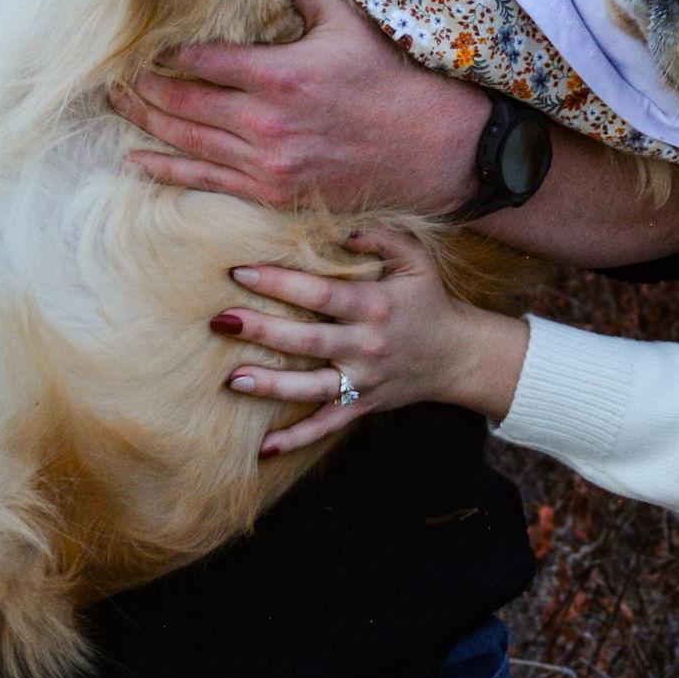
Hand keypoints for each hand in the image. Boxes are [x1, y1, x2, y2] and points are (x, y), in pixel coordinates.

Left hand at [113, 0, 490, 215]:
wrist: (436, 150)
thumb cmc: (395, 80)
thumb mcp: (349, 20)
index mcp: (280, 75)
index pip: (199, 59)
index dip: (162, 50)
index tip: (136, 38)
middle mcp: (266, 124)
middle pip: (181, 101)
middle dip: (141, 85)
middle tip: (108, 71)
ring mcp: (268, 164)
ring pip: (187, 141)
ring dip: (145, 122)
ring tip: (115, 104)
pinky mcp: (275, 193)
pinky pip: (208, 180)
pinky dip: (169, 169)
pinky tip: (140, 158)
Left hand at [212, 228, 529, 453]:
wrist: (457, 354)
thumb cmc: (428, 300)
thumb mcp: (415, 260)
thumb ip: (381, 237)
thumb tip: (341, 228)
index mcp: (374, 305)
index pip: (320, 294)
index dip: (280, 282)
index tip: (240, 271)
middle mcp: (365, 345)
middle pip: (306, 340)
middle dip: (262, 330)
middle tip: (221, 320)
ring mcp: (363, 380)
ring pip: (310, 387)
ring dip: (270, 385)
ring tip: (232, 379)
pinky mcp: (362, 405)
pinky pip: (326, 425)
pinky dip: (297, 439)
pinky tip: (263, 448)